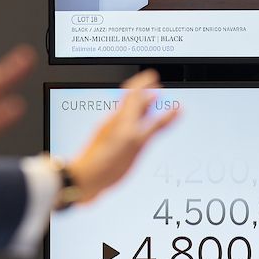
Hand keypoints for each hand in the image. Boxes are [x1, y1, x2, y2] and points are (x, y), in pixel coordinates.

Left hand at [64, 69, 179, 205]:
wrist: (83, 181)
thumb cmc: (105, 162)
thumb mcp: (135, 142)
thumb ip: (156, 125)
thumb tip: (175, 110)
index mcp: (121, 119)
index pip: (133, 92)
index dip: (144, 82)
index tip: (154, 76)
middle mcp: (116, 125)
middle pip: (132, 105)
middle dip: (146, 98)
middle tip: (157, 92)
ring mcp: (112, 137)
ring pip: (129, 118)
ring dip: (141, 112)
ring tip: (152, 111)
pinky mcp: (110, 149)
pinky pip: (126, 132)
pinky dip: (136, 129)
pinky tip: (138, 136)